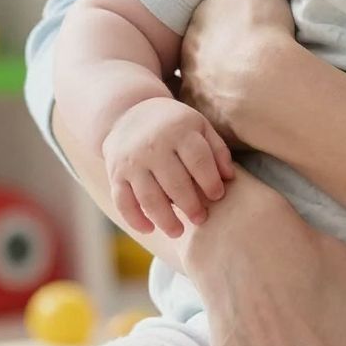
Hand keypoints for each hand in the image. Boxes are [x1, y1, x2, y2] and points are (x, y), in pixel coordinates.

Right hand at [102, 98, 234, 237]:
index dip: (210, 181)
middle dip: (190, 205)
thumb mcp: (199, 126)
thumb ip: (217, 149)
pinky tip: (149, 228)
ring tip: (178, 231)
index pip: (198, 160)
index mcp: (179, 131)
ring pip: (149, 197)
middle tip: (201, 219)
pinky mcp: (116, 174)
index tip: (217, 196)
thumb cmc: (173, 125)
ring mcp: (132, 161)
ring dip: (165, 219)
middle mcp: (153, 146)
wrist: (127, 114)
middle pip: (175, 183)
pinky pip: (123, 201)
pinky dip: (135, 218)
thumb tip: (229, 178)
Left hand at [179, 0, 293, 147]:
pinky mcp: (211, 124)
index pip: (207, 22)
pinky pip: (220, 120)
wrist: (264, 80)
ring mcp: (197, 94)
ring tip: (252, 93)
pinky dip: (232, 118)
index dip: (226, 25)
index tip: (244, 30)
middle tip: (248, 63)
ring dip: (223, 90)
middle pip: (204, 57)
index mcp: (199, 25)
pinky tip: (251, 118)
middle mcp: (190, 60)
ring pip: (207, 89)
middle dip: (220, 60)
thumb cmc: (259, 25)